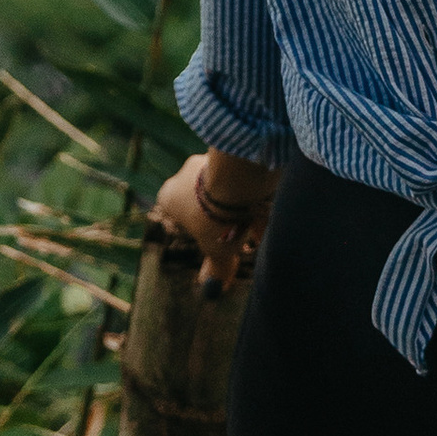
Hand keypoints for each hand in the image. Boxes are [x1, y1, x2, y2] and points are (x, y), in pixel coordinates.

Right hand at [153, 150, 277, 291]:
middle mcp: (183, 175)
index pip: (183, 216)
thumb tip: (215, 287)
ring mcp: (206, 158)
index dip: (205, 232)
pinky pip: (241, 173)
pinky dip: (253, 188)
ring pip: (225, 186)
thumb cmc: (219, 217)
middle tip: (246, 234)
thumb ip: (216, 267)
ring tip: (261, 219)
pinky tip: (268, 201)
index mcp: (168, 197)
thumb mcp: (218, 249)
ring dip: (241, 204)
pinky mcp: (229, 148)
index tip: (222, 242)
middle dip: (226, 219)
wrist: (238, 179)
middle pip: (206, 202)